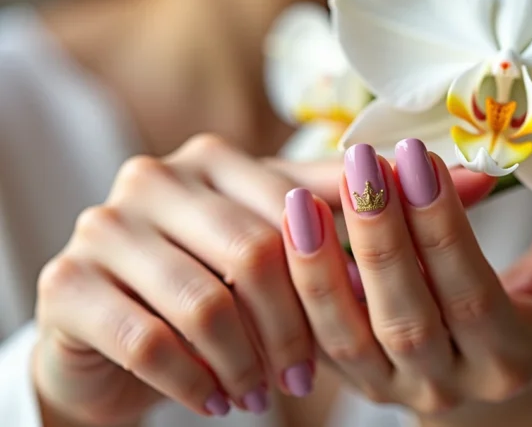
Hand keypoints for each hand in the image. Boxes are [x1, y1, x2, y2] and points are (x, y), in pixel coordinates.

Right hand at [34, 134, 343, 425]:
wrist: (109, 331)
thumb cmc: (207, 279)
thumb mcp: (269, 238)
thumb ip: (333, 205)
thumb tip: (436, 178)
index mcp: (212, 158)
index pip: (294, 208)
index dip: (332, 271)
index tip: (356, 318)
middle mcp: (155, 177)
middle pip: (253, 254)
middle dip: (290, 328)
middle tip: (303, 376)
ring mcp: (104, 225)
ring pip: (205, 303)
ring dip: (244, 363)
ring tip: (261, 394)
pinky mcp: (66, 281)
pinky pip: (149, 343)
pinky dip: (194, 383)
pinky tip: (214, 401)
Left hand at [282, 139, 531, 425]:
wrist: (491, 392)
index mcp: (508, 356)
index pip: (470, 292)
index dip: (444, 227)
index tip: (420, 157)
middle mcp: (447, 382)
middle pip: (406, 315)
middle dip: (381, 237)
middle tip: (363, 162)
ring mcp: (393, 388)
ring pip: (348, 338)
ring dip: (321, 268)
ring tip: (300, 199)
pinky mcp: (353, 380)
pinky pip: (314, 342)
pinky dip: (296, 293)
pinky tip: (281, 234)